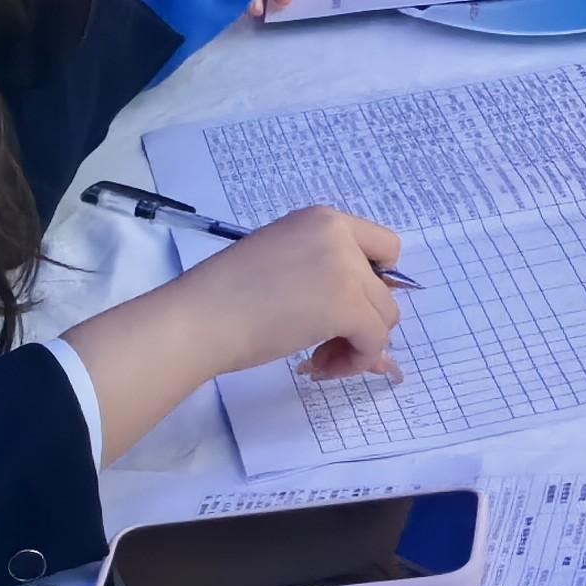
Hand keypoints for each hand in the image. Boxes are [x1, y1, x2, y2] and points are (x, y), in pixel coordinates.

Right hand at [181, 204, 402, 380]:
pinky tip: (321, 366)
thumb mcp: (282, 263)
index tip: (344, 306)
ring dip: (358, 345)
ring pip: (385, 317)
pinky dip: (357, 360)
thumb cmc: (223, 295)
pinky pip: (375, 340)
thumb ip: (321, 273)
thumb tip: (357, 312)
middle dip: (362, 320)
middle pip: (385, 288)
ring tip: (320, 360)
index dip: (372, 282)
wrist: (199, 318)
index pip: (382, 247)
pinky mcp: (347, 305)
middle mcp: (339, 234)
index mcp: (322, 219)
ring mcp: (346, 268)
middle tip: (326, 343)